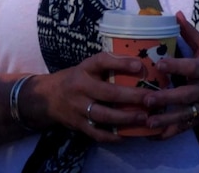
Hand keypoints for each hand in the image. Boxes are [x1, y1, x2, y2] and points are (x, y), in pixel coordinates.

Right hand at [28, 52, 153, 142]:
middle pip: (108, 92)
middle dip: (132, 96)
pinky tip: (127, 134)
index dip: (121, 63)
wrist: (48, 97)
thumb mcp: (89, 66)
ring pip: (103, 115)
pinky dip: (112, 136)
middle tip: (150, 99)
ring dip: (125, 118)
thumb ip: (110, 64)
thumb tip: (140, 64)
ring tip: (143, 117)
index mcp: (85, 69)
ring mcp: (78, 108)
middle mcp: (81, 87)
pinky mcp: (77, 124)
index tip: (139, 66)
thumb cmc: (78, 78)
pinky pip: (96, 133)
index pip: (102, 61)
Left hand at [141, 11, 198, 138]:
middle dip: (166, 99)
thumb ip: (190, 33)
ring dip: (166, 121)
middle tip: (146, 100)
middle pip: (185, 95)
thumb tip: (176, 14)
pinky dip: (171, 133)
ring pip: (185, 115)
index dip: (176, 66)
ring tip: (148, 122)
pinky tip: (154, 137)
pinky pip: (186, 127)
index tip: (159, 64)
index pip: (190, 67)